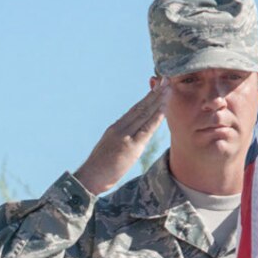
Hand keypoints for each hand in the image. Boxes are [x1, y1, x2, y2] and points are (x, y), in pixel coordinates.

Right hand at [73, 80, 167, 194]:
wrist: (89, 178)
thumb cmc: (99, 168)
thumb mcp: (110, 149)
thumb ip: (121, 140)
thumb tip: (132, 138)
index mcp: (115, 128)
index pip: (135, 109)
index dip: (147, 97)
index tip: (157, 87)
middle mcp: (120, 128)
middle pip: (141, 107)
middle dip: (154, 93)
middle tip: (166, 79)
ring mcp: (125, 137)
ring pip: (144, 114)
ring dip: (158, 101)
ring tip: (168, 88)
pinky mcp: (130, 147)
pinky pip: (146, 130)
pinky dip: (155, 118)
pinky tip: (163, 109)